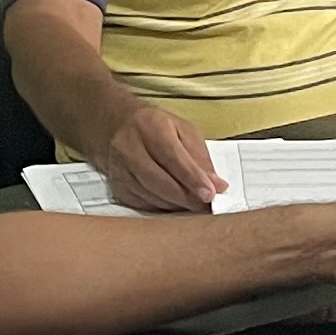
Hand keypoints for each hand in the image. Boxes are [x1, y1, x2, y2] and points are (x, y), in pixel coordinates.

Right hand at [96, 105, 223, 212]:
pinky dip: (163, 207)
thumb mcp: (184, 132)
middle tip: (205, 205)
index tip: (210, 194)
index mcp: (149, 126)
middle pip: (159, 180)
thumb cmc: (157, 128)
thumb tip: (217, 186)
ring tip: (194, 204)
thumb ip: (201, 159)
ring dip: (176, 204)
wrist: (119, 127)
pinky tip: (175, 203)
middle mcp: (128, 147)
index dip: (192, 178)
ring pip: (151, 195)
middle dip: (186, 197)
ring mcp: (119, 168)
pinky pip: (142, 205)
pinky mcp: (117, 187)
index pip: (172, 157)